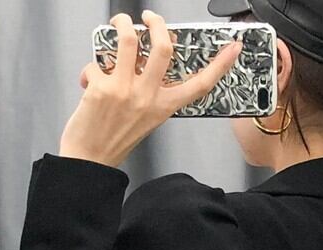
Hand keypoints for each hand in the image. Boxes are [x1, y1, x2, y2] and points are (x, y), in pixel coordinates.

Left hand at [58, 9, 241, 167]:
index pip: (199, 85)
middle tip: (150, 18)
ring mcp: (125, 91)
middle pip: (163, 48)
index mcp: (164, 107)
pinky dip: (91, 69)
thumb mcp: (147, 118)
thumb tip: (145, 59)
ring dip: (122, 24)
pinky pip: (96, 63)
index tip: (232, 49)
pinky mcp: (102, 87)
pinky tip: (90, 81)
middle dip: (157, 23)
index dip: (219, 65)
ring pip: (128, 40)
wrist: (91, 158)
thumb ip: (151, 92)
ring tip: (119, 25)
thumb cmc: (116, 140)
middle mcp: (148, 97)